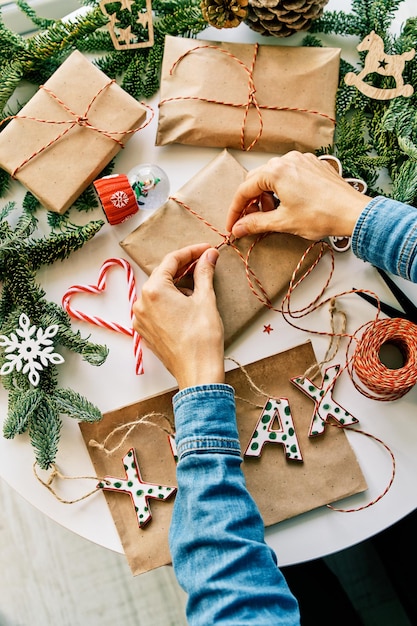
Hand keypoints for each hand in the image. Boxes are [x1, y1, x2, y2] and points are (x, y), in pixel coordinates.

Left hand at [133, 243, 224, 389]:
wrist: (197, 372)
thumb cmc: (202, 337)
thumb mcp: (205, 299)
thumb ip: (204, 272)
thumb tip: (208, 255)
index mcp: (154, 290)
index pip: (171, 260)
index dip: (191, 251)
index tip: (207, 249)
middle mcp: (141, 302)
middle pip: (163, 275)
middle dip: (184, 268)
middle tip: (205, 262)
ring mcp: (141, 319)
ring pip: (159, 292)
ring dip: (177, 285)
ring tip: (199, 287)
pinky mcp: (145, 331)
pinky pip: (156, 308)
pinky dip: (170, 301)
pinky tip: (187, 304)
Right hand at [226, 151, 370, 240]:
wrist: (353, 213)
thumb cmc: (322, 216)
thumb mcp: (283, 222)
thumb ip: (256, 223)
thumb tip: (238, 228)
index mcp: (276, 171)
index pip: (245, 190)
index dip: (235, 210)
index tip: (232, 225)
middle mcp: (288, 160)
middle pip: (257, 179)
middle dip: (251, 202)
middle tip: (250, 221)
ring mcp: (302, 160)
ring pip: (273, 176)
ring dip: (267, 195)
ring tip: (272, 214)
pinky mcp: (314, 165)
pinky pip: (290, 174)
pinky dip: (282, 189)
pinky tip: (287, 204)